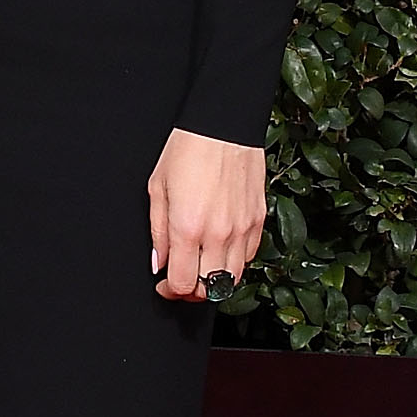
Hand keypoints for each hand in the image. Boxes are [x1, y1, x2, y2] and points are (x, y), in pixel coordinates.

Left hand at [148, 128, 266, 301]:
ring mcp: (242, 229)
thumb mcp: (158, 189)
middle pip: (208, 289)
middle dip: (190, 290)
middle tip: (180, 278)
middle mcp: (218, 233)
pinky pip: (249, 257)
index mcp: (188, 227)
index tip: (163, 284)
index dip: (170, 291)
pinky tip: (220, 249)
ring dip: (214, 280)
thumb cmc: (187, 150)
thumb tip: (158, 262)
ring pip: (232, 278)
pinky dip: (234, 261)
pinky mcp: (258, 220)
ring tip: (200, 266)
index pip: (182, 283)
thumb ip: (158, 232)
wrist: (223, 125)